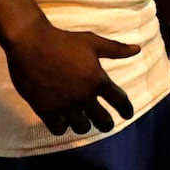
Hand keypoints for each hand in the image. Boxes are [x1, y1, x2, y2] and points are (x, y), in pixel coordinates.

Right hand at [4, 24, 139, 136]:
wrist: (31, 43)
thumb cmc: (64, 41)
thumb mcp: (93, 42)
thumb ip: (116, 49)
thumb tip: (137, 49)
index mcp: (98, 80)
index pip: (120, 101)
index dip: (126, 109)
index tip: (128, 114)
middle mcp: (83, 96)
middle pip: (103, 121)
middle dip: (107, 124)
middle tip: (106, 124)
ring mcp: (64, 104)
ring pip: (81, 127)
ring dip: (84, 125)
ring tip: (84, 121)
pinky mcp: (45, 109)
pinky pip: (59, 128)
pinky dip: (63, 126)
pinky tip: (63, 120)